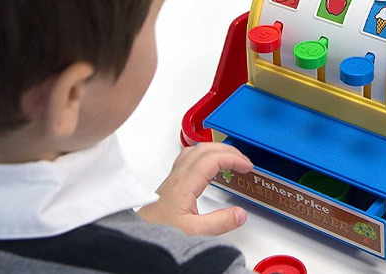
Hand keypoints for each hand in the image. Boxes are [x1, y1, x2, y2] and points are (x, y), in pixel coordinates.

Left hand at [137, 142, 253, 235]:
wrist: (138, 235)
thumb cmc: (158, 231)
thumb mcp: (193, 232)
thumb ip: (219, 223)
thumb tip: (240, 213)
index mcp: (184, 183)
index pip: (212, 159)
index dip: (233, 159)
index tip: (247, 166)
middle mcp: (178, 176)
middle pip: (205, 149)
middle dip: (229, 150)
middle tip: (244, 162)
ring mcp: (174, 177)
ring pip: (197, 150)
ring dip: (217, 150)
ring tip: (232, 160)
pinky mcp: (173, 182)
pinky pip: (190, 158)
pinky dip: (206, 156)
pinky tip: (211, 166)